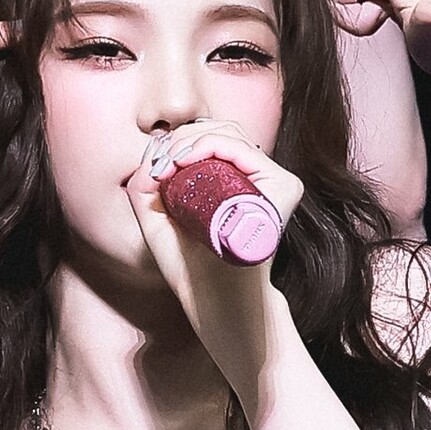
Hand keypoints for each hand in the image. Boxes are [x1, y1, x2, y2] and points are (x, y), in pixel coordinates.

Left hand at [127, 119, 301, 361]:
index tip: (157, 165)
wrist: (215, 298)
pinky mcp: (284, 188)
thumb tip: (150, 156)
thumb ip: (145, 190)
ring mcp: (273, 182)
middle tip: (161, 162)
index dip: (180, 143)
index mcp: (233, 184)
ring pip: (231, 134)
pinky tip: (186, 160)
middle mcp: (257, 180)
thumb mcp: (156, 224)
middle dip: (183, 138)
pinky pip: (244, 150)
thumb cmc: (190, 267)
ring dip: (193, 140)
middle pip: (221, 131)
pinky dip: (211, 145)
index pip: (212, 141)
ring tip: (171, 163)